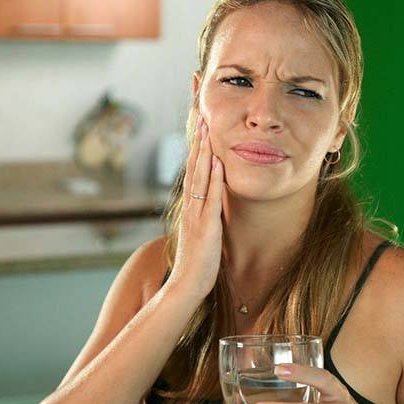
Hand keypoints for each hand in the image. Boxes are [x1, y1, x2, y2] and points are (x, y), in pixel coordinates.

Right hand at [168, 115, 223, 296]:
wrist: (186, 285)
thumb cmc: (196, 262)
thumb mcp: (200, 233)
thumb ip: (204, 217)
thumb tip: (212, 203)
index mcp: (191, 208)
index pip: (193, 173)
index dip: (197, 150)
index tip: (200, 130)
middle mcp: (191, 207)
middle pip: (193, 169)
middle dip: (198, 143)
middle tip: (201, 118)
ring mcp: (196, 216)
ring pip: (199, 178)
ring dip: (204, 153)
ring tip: (207, 130)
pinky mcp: (206, 227)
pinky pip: (210, 199)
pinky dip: (213, 179)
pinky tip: (217, 162)